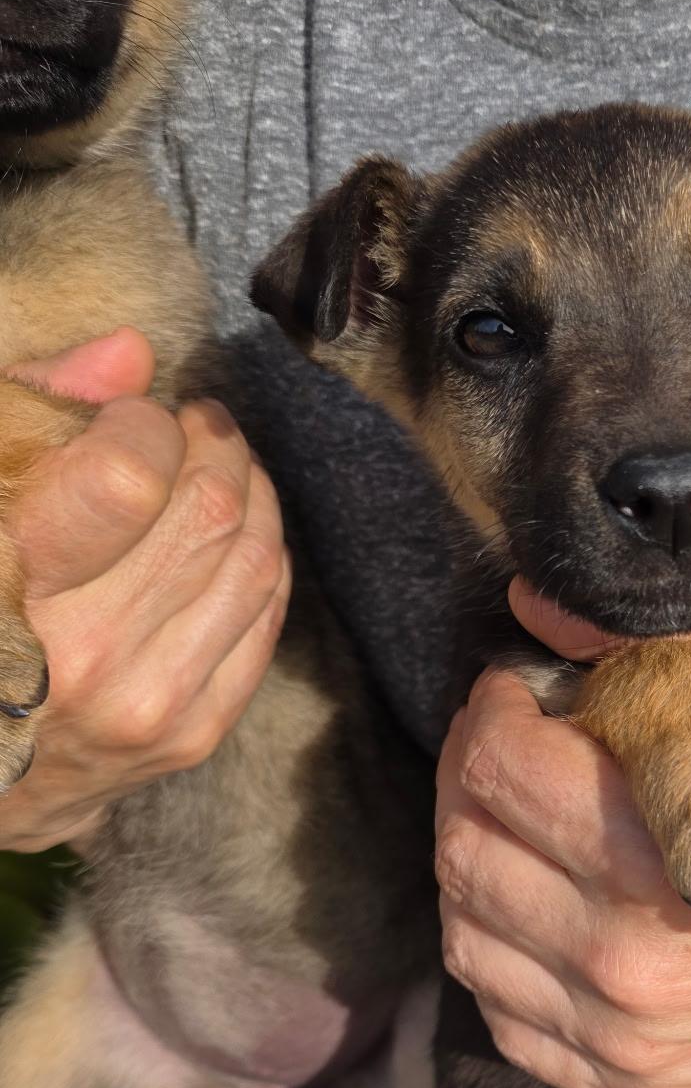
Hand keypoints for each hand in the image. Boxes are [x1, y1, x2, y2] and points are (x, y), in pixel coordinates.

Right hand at [0, 329, 291, 851]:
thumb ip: (37, 407)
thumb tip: (131, 353)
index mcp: (8, 582)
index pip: (128, 476)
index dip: (145, 423)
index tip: (134, 414)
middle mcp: (79, 655)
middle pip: (206, 514)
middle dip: (213, 446)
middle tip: (196, 424)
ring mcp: (145, 704)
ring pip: (252, 562)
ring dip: (250, 493)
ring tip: (220, 464)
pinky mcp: (193, 734)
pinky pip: (267, 617)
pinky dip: (263, 555)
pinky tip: (235, 529)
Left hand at [435, 582, 690, 1087]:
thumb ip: (656, 649)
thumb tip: (536, 608)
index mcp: (657, 866)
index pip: (501, 770)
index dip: (495, 709)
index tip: (521, 688)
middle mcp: (627, 969)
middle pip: (466, 851)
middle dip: (471, 775)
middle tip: (512, 741)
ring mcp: (626, 1038)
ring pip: (468, 937)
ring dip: (475, 858)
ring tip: (523, 817)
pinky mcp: (634, 1079)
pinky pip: (505, 1015)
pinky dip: (501, 951)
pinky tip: (539, 901)